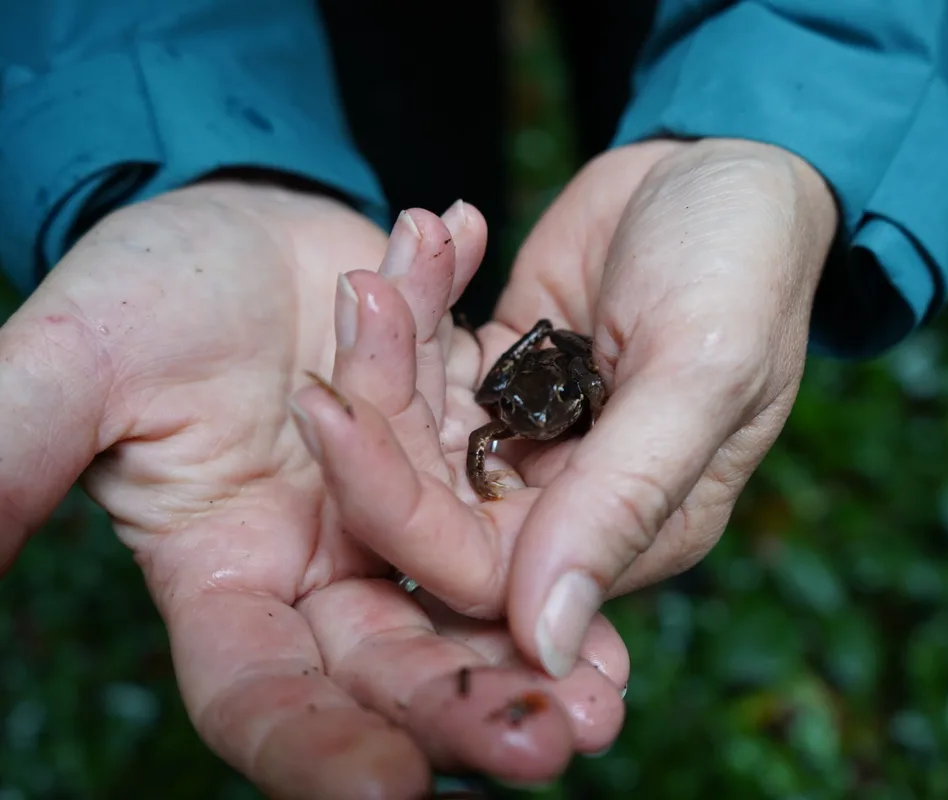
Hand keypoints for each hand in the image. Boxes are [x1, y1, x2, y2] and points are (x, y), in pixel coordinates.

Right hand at [0, 180, 626, 797]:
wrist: (249, 221)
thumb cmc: (149, 287)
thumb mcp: (85, 359)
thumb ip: (25, 447)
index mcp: (227, 576)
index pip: (264, 693)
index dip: (316, 746)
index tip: (393, 791)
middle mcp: (325, 568)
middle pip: (398, 663)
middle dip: (472, 705)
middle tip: (562, 741)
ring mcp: (404, 519)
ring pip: (477, 596)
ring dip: (544, 633)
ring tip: (616, 686)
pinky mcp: (462, 464)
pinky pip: (513, 485)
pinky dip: (560, 495)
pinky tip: (608, 516)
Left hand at [288, 137, 837, 681]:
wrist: (734, 170)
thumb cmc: (747, 269)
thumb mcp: (700, 375)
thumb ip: (623, 502)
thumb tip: (548, 648)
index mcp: (629, 529)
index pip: (481, 566)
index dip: (396, 507)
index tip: (330, 414)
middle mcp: (569, 498)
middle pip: (427, 496)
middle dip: (377, 406)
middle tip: (357, 297)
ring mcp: (529, 433)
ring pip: (414, 424)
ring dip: (391, 337)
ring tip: (402, 247)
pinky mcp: (502, 372)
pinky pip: (427, 357)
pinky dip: (422, 297)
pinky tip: (440, 230)